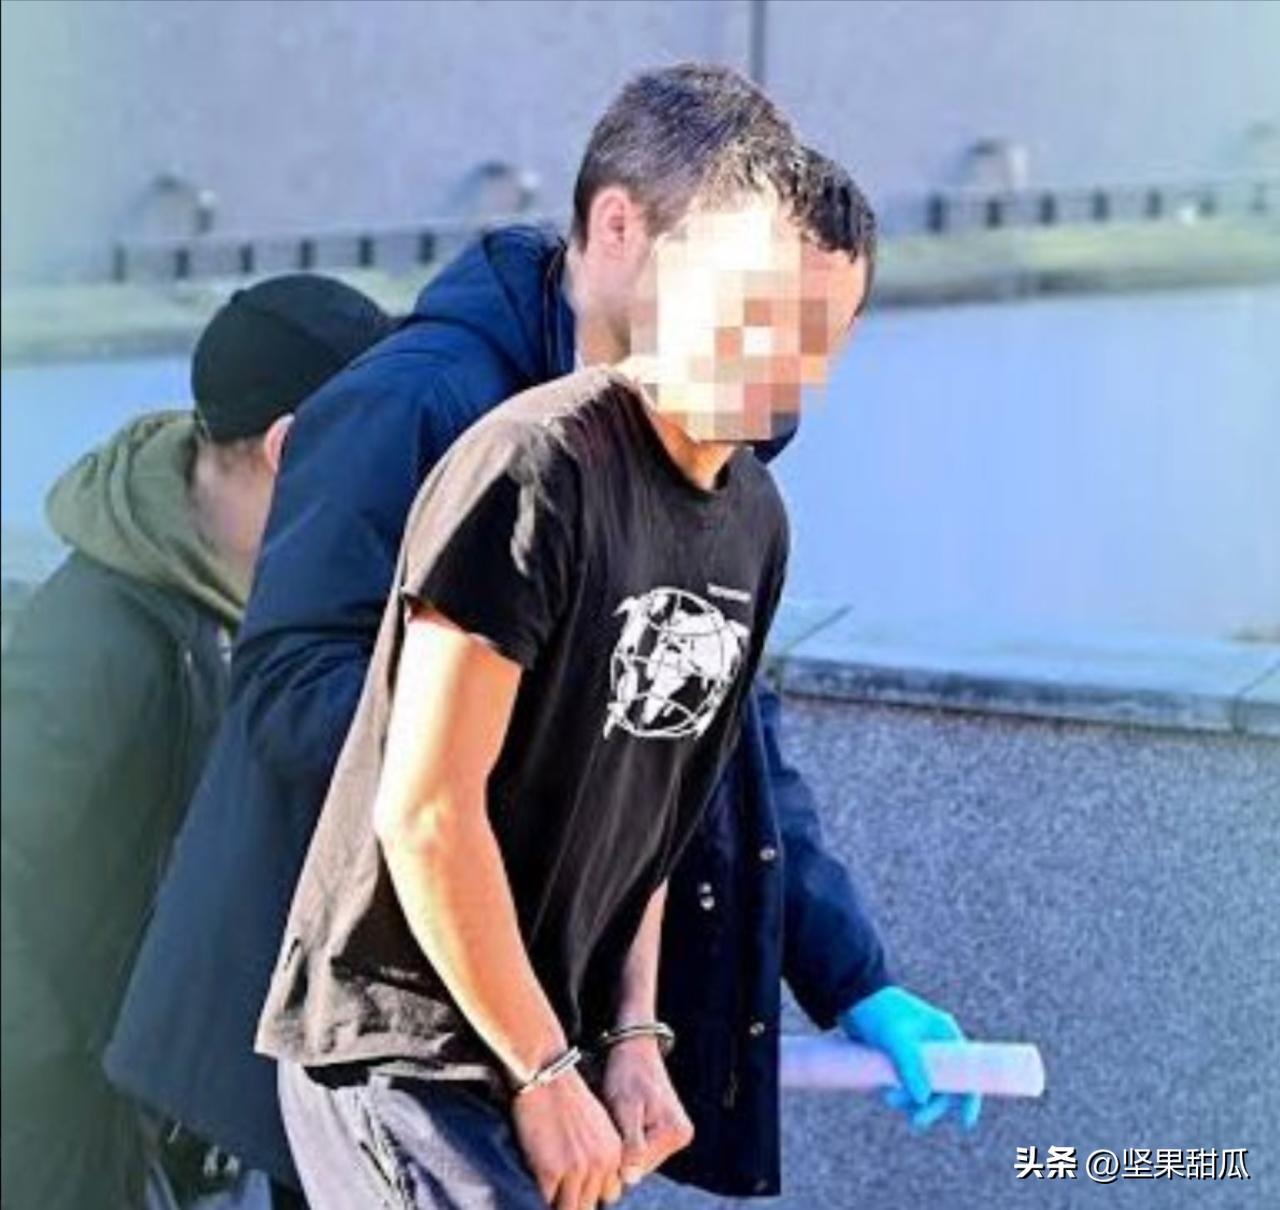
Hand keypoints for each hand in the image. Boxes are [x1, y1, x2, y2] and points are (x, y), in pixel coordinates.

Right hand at [511, 1069, 624, 1208]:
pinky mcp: (552, 1171)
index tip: (575, 1188)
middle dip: (575, 1200)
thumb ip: (601, 1154)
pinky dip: (541, 1194)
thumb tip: (594, 1182)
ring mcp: (577, 1169)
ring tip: (549, 1187)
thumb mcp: (597, 1125)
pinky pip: (547, 1201)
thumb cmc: (566, 1098)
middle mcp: (602, 1163)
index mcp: (615, 1152)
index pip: (610, 1194)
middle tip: (560, 1189)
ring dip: (559, 1202)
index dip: (590, 1193)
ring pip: (572, 1209)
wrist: (546, 1076)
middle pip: (591, 1205)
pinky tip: (536, 1178)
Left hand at [600, 1037, 694, 1187]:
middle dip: (620, 1151)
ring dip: (623, 1146)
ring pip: (641, 1157)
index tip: (602, 1137)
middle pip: (641, 1164)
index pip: (638, 1167)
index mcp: (674, 1131)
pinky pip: (643, 1146)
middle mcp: (682, 1135)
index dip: (615, 1157)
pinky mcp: (668, 1129)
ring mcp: (677, 1133)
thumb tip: (630, 1179)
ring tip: (614, 1120)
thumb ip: (631, 1144)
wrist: (635, 1047)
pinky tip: (620, 1121)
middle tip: (607, 1125)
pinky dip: (629, 1139)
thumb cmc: (627, 1072)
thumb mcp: (625, 1107)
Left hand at [840, 985, 982, 1133]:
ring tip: (889, 1099)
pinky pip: (907, 1085)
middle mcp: (934, 1044)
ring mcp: (917, 1053)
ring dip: (912, 1102)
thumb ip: (910, 1065)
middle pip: (944, 1085)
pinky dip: (901, 1094)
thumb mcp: (895, 1037)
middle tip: (917, 1121)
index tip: (965, 1122)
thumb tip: (922, 1099)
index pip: (966, 1069)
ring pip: (924, 1088)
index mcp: (943, 1032)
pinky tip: (887, 1095)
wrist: (850, 998)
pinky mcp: (900, 1060)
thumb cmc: (878, 1010)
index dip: (969, 1097)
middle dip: (932, 1106)